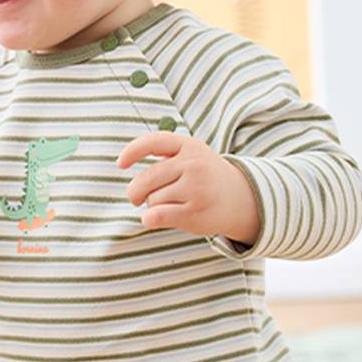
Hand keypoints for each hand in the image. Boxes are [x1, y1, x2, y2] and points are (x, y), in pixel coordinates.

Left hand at [117, 132, 259, 244]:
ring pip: (152, 199)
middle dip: (135, 191)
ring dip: (152, 205)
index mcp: (189, 146)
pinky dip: (149, 219)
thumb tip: (125, 160)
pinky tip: (153, 218)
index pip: (153, 142)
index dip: (132, 152)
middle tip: (136, 198)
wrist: (242, 199)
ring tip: (166, 205)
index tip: (120, 164)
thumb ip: (166, 153)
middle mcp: (193, 165)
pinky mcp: (195, 213)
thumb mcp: (193, 154)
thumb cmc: (207, 176)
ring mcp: (195, 189)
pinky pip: (156, 216)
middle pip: (146, 178)